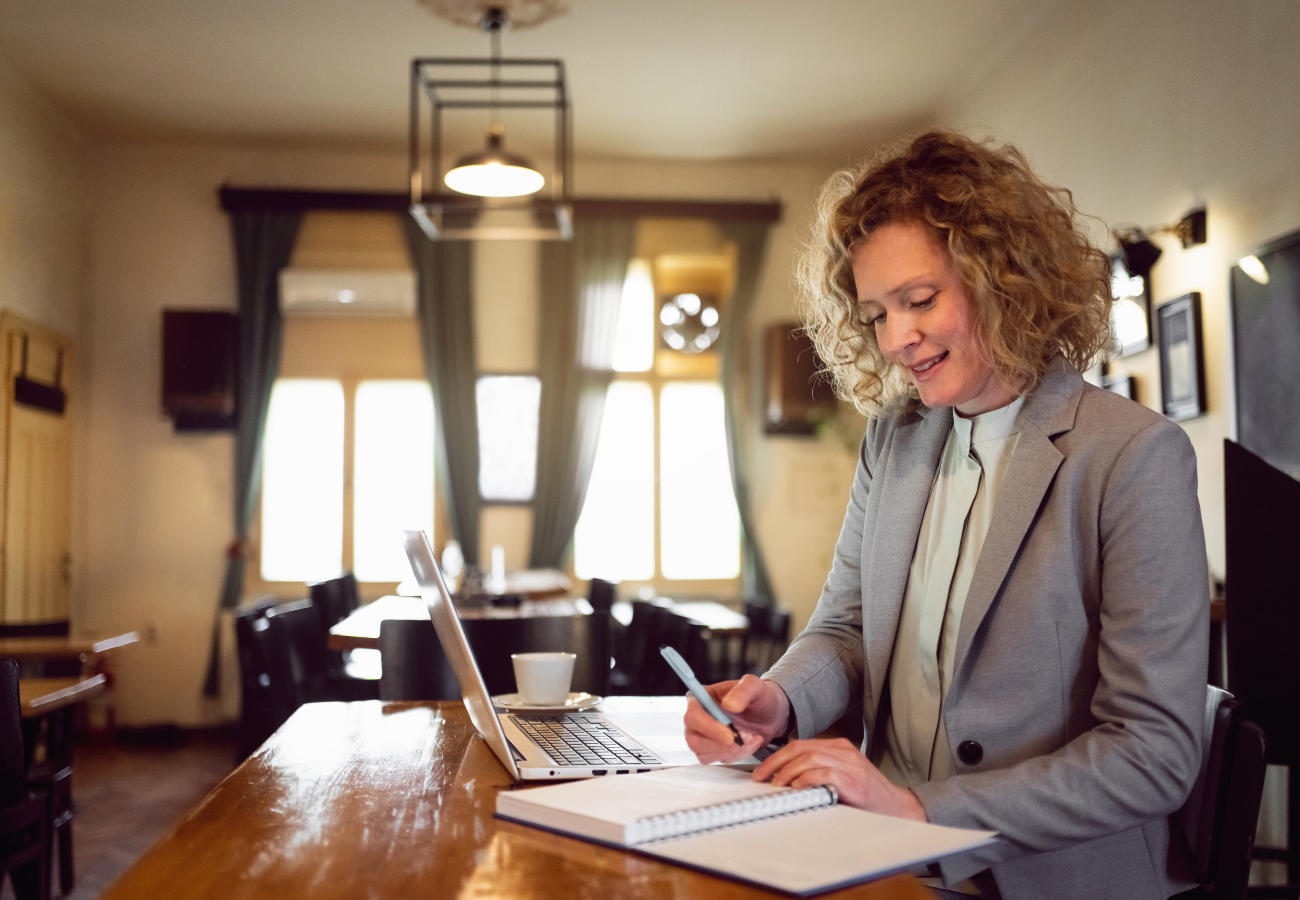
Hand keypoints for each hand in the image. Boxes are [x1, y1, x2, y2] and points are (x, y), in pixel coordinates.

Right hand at [684, 675, 790, 763]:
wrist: (770, 714)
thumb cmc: (759, 697)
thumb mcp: (755, 687)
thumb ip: (742, 691)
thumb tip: (728, 704)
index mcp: (702, 697)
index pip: (693, 716)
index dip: (708, 728)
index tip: (730, 736)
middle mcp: (698, 718)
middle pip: (694, 739)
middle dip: (721, 745)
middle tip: (746, 738)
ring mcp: (703, 736)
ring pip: (705, 754)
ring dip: (732, 751)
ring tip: (752, 737)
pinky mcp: (712, 750)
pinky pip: (717, 760)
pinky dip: (737, 755)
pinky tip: (750, 744)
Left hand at [753, 738, 926, 820]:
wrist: (899, 809)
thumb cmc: (867, 796)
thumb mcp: (842, 776)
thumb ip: (819, 771)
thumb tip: (785, 779)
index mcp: (839, 747)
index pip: (801, 745)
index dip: (777, 757)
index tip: (762, 771)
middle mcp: (844, 751)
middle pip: (801, 748)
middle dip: (776, 762)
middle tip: (761, 778)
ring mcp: (850, 765)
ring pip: (810, 758)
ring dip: (788, 772)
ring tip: (777, 785)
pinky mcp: (854, 781)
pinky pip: (825, 774)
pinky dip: (807, 780)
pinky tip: (797, 789)